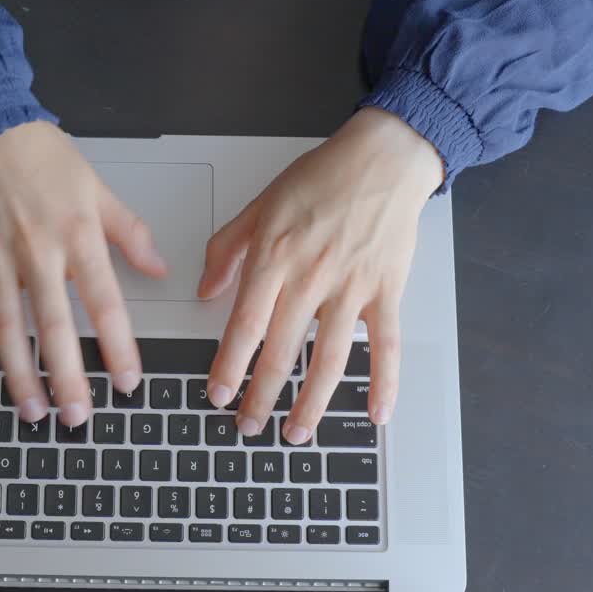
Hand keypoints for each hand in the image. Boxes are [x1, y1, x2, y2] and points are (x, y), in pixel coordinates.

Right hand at [0, 121, 166, 425]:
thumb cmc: (40, 155)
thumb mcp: (98, 188)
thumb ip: (130, 233)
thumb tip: (159, 268)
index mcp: (76, 236)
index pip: (104, 303)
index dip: (117, 347)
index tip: (127, 382)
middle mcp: (36, 252)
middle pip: (54, 326)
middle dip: (67, 377)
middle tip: (78, 417)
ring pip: (6, 325)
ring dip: (17, 373)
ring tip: (30, 410)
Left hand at [198, 107, 442, 441]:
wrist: (382, 157)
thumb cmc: (323, 177)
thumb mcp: (261, 204)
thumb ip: (227, 248)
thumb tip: (206, 289)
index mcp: (276, 256)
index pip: (246, 324)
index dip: (229, 364)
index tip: (217, 394)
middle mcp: (311, 277)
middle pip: (283, 351)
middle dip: (261, 396)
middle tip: (247, 426)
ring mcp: (352, 287)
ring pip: (329, 359)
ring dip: (311, 403)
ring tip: (296, 434)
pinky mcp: (386, 291)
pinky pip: (386, 345)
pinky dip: (384, 383)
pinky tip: (375, 415)